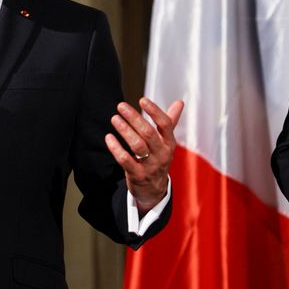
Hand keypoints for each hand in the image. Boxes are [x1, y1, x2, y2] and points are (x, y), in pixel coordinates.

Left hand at [105, 97, 183, 213]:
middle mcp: (162, 153)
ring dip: (124, 131)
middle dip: (134, 118)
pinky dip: (116, 148)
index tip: (142, 100)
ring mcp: (150, 165)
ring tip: (114, 119)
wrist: (154, 189)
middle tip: (121, 106)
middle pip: (148, 133)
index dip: (154, 111)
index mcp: (169, 143)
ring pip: (137, 146)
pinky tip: (109, 138)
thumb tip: (179, 102)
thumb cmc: (158, 159)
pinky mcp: (137, 175)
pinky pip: (126, 160)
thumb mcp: (166, 142)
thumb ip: (170, 121)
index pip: (165, 124)